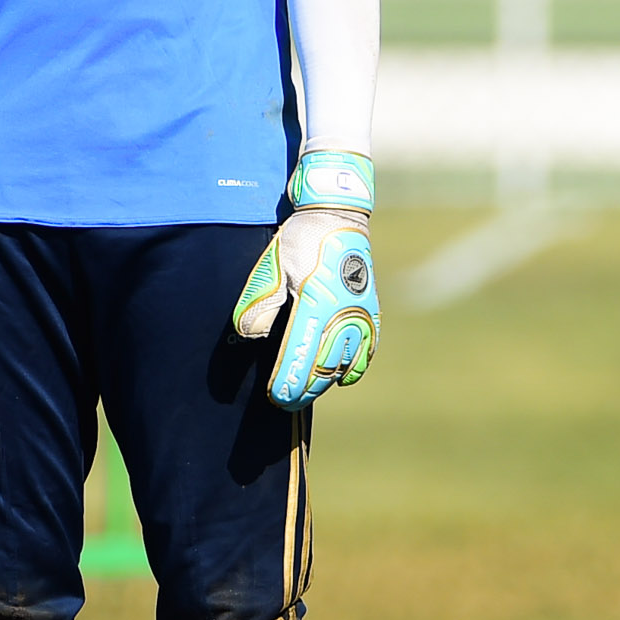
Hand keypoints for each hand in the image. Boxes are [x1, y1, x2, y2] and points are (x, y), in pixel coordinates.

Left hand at [233, 149, 378, 407]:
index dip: (289, 380)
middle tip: (285, 403)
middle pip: (324, 366)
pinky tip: (343, 379)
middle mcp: (342, 314)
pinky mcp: (369, 310)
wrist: (339, 215)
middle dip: (304, 388)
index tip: (276, 397)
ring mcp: (360, 314)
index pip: (301, 354)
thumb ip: (261, 302)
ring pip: (345, 361)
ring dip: (325, 381)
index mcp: (316, 303)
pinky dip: (354, 367)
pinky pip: (366, 347)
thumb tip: (250, 335)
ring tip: (306, 393)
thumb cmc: (302, 238)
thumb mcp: (273, 265)